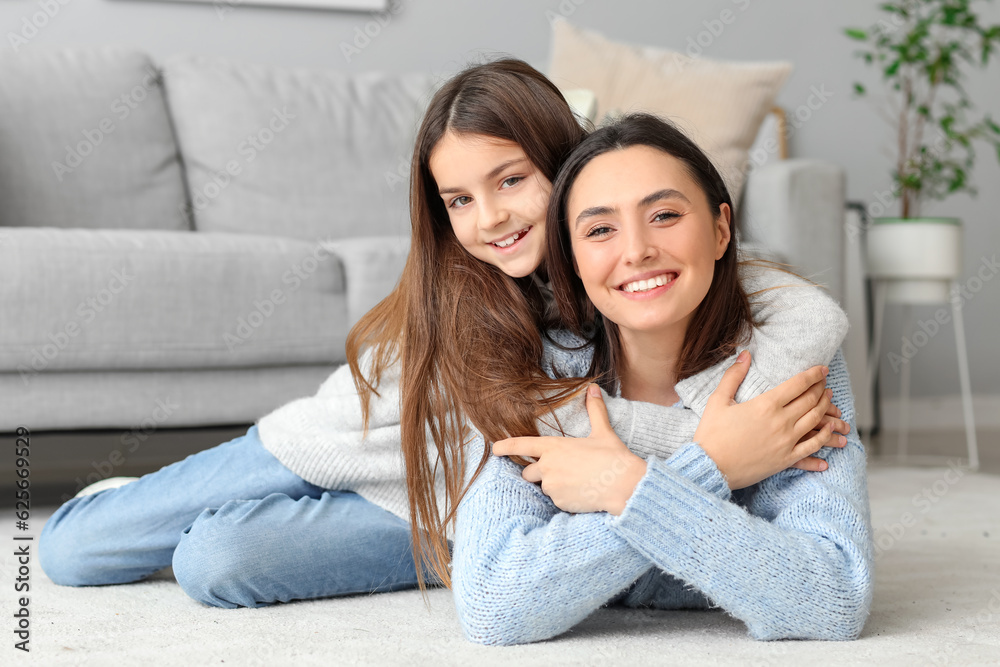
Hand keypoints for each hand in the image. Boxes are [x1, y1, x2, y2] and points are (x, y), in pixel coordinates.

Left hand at [493, 385, 646, 514]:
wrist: (625, 485)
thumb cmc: (613, 457)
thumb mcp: (603, 432)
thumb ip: (594, 410)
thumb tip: (592, 388)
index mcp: (554, 447)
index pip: (521, 445)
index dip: (505, 447)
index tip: (495, 449)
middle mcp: (548, 467)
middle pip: (528, 473)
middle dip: (538, 472)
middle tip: (562, 469)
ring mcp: (552, 487)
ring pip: (544, 487)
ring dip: (554, 484)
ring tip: (577, 480)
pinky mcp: (560, 503)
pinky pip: (556, 500)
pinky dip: (565, 497)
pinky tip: (582, 492)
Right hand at [693, 351, 849, 489]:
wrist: (710, 467)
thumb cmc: (711, 434)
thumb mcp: (718, 400)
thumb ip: (733, 376)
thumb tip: (745, 354)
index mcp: (766, 404)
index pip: (798, 384)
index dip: (813, 374)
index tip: (822, 369)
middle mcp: (781, 421)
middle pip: (811, 400)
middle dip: (821, 388)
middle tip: (824, 382)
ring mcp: (786, 441)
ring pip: (816, 420)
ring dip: (826, 407)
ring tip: (829, 399)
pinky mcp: (786, 459)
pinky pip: (813, 446)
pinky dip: (824, 436)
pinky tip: (828, 430)